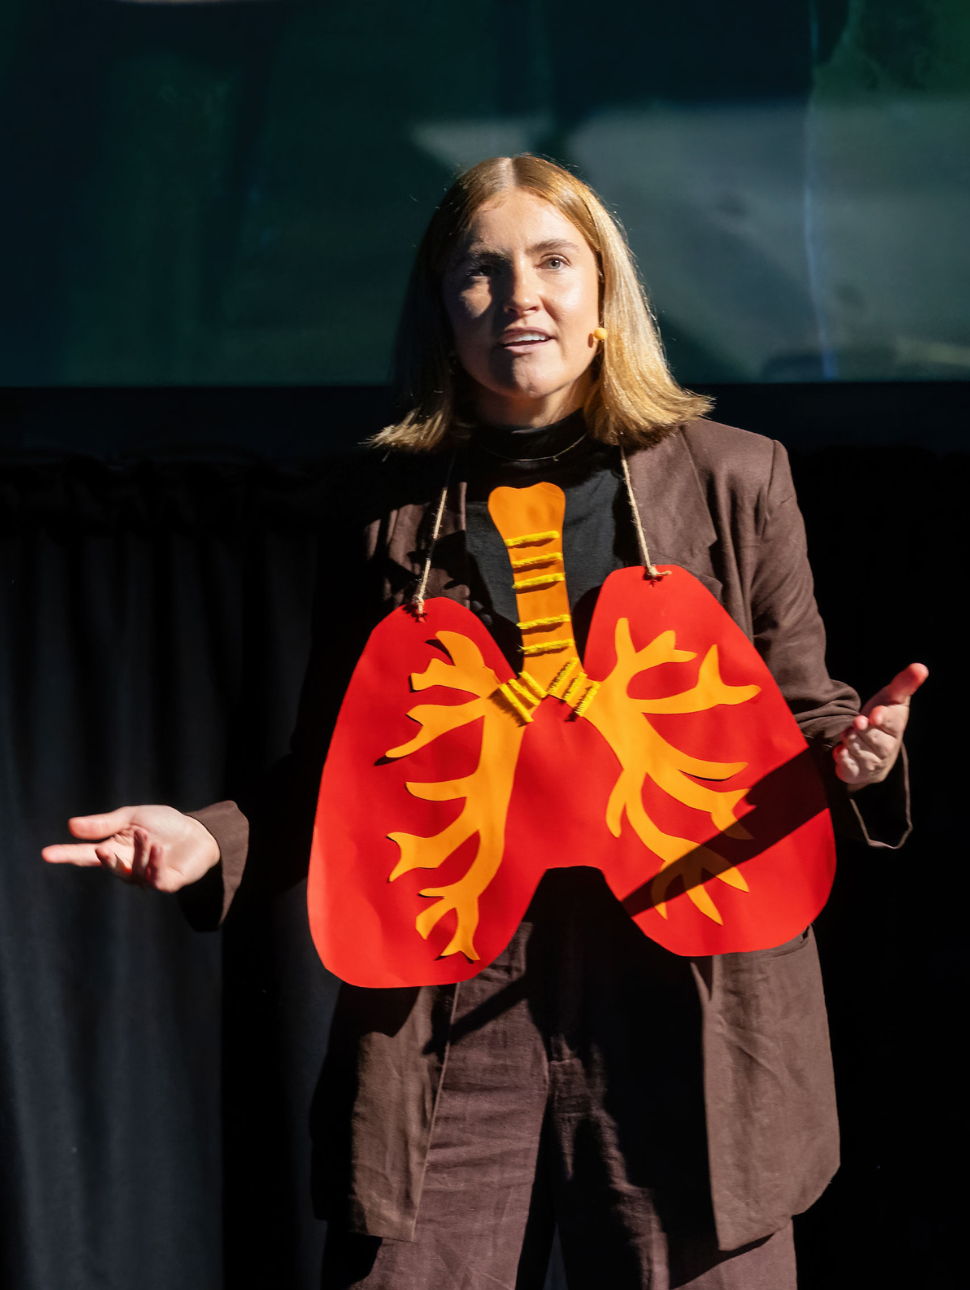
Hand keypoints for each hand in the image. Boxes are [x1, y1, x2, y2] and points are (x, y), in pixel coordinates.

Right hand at [42, 805, 220, 892]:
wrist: (198, 832)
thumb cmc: (164, 824)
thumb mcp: (132, 817)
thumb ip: (105, 823)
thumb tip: (71, 826)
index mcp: (115, 849)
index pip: (85, 854)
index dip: (66, 854)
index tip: (46, 854)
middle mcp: (126, 866)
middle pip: (106, 867)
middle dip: (103, 860)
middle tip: (102, 848)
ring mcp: (144, 877)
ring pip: (132, 871)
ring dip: (138, 852)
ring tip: (147, 835)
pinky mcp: (164, 883)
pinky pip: (153, 878)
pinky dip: (154, 863)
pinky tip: (158, 849)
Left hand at [834, 662, 927, 790]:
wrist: (872, 748)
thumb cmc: (882, 718)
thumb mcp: (891, 699)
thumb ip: (904, 684)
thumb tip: (921, 667)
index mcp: (895, 728)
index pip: (892, 724)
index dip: (884, 719)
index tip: (876, 714)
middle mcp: (885, 748)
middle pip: (875, 740)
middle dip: (865, 731)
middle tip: (857, 722)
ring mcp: (871, 762)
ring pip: (861, 753)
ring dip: (852, 743)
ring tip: (847, 734)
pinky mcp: (855, 772)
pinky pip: (850, 769)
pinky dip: (844, 761)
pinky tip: (839, 752)